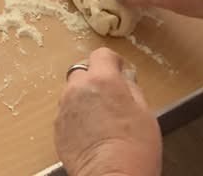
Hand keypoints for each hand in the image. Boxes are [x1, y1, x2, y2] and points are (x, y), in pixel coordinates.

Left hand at [54, 47, 160, 175]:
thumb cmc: (134, 149)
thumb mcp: (145, 113)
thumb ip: (132, 90)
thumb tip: (125, 80)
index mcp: (103, 79)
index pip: (102, 54)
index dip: (112, 61)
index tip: (119, 69)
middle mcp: (79, 88)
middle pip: (83, 71)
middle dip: (94, 79)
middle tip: (109, 96)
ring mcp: (65, 106)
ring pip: (73, 92)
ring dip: (83, 98)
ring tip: (100, 119)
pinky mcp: (58, 126)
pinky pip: (66, 112)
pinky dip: (76, 117)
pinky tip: (90, 132)